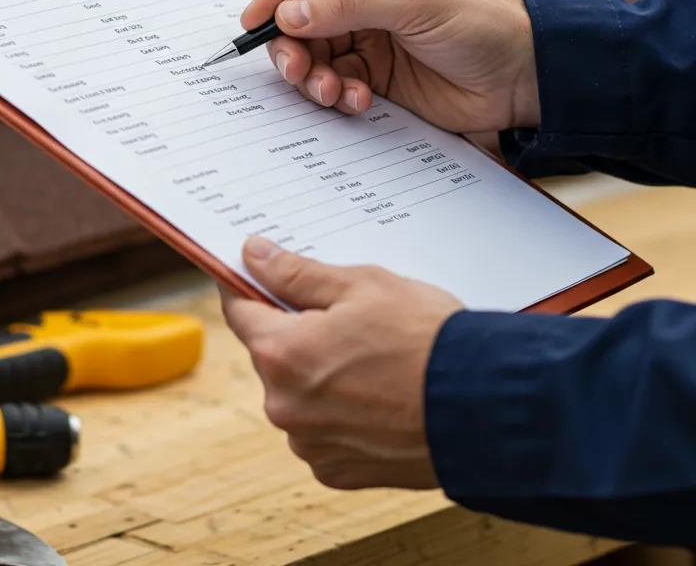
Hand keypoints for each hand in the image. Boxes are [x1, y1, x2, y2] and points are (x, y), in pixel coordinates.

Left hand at [221, 235, 461, 489]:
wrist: (486, 409)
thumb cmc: (426, 341)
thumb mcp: (360, 285)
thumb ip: (296, 273)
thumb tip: (253, 255)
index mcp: (282, 354)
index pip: (240, 311)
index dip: (248, 286)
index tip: (256, 275)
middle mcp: (284, 406)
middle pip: (272, 354)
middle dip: (297, 331)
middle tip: (346, 316)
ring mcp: (310, 444)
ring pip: (298, 394)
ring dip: (319, 374)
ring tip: (373, 358)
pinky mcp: (338, 471)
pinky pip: (322, 430)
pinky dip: (340, 411)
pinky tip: (379, 394)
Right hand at [241, 0, 538, 133]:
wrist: (526, 78)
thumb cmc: (480, 22)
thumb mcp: (413, 4)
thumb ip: (346, 6)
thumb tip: (285, 14)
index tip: (254, 22)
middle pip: (299, 16)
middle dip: (292, 46)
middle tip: (295, 70)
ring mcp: (367, 36)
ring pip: (312, 54)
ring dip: (313, 76)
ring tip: (332, 92)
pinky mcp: (373, 75)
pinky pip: (334, 83)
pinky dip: (336, 95)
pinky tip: (358, 102)